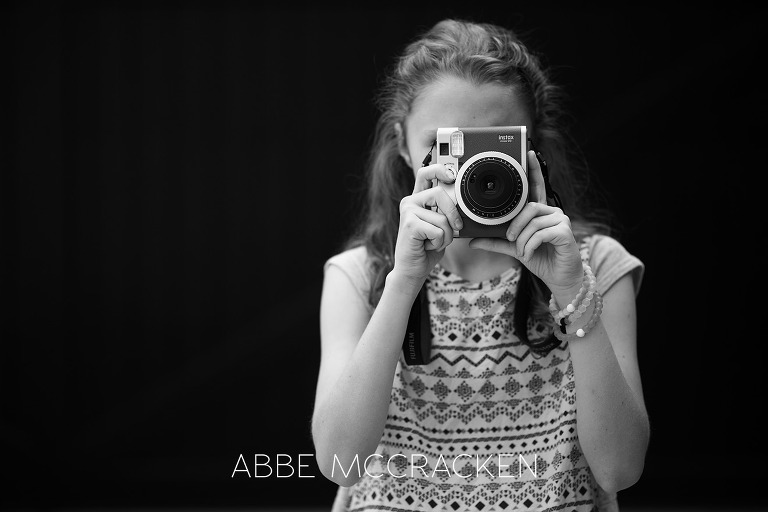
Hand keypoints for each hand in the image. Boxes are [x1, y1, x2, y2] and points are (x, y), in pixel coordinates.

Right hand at [391, 163, 463, 290]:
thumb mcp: (440, 226)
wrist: (412, 270)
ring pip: (442, 218)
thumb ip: (446, 213)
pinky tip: (427, 246)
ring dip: (446, 236)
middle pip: (440, 194)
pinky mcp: (410, 224)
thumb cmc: (427, 249)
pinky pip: (438, 231)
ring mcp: (408, 212)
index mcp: (418, 200)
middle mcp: (410, 202)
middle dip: (453, 214)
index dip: (439, 169)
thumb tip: (462, 204)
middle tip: (455, 228)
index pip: (425, 174)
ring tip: (433, 241)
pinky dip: (439, 243)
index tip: (451, 174)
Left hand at [468, 150, 583, 300]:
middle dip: (515, 225)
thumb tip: (472, 240)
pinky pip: (541, 233)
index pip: (537, 187)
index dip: (534, 170)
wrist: (558, 278)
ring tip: (522, 251)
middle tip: (510, 239)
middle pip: (529, 207)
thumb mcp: (514, 249)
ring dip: (522, 240)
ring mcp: (561, 220)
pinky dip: (530, 246)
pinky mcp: (565, 232)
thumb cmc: (540, 259)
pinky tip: (530, 255)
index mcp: (541, 212)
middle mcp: (553, 212)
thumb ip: (495, 242)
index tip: (529, 153)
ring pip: (533, 222)